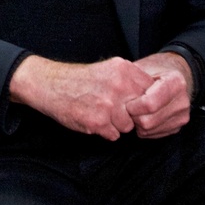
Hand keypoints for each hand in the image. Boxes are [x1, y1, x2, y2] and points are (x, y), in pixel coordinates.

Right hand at [10, 56, 153, 140]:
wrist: (49, 85)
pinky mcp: (98, 121)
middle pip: (141, 112)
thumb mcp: (109, 69)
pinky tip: (92, 119)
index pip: (152, 92)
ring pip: (128, 126)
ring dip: (117, 124)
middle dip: (130, 114)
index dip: (143, 101)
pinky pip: (114, 135)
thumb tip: (155, 96)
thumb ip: (131, 80)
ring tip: (100, 113)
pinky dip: (104, 132)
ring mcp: (109, 104)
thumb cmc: (79, 79)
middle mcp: (119, 85)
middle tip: (113, 109)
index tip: (133, 103)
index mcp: (123, 69)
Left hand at [125, 52, 192, 138]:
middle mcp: (183, 101)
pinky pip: (152, 134)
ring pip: (149, 129)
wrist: (170, 76)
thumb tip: (115, 93)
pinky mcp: (178, 127)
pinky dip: (142, 128)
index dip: (132, 105)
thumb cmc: (151, 71)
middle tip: (126, 107)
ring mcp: (182, 116)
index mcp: (176, 82)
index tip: (125, 100)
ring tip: (133, 110)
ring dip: (135, 123)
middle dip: (132, 116)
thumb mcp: (141, 68)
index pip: (149, 104)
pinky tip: (140, 115)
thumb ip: (131, 79)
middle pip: (148, 121)